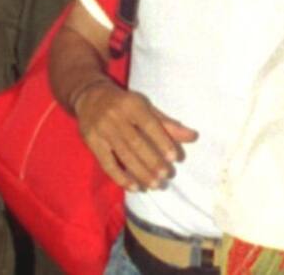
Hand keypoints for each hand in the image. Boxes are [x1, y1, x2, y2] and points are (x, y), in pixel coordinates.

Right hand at [74, 81, 196, 191]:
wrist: (90, 97)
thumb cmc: (125, 104)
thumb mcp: (146, 108)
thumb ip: (168, 124)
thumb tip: (193, 136)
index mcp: (132, 105)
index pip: (148, 124)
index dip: (162, 141)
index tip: (174, 158)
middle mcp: (115, 116)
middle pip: (135, 143)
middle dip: (152, 161)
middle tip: (166, 176)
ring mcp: (102, 130)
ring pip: (123, 155)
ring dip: (140, 172)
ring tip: (155, 185)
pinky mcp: (92, 143)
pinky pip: (107, 164)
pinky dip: (120, 178)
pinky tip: (134, 187)